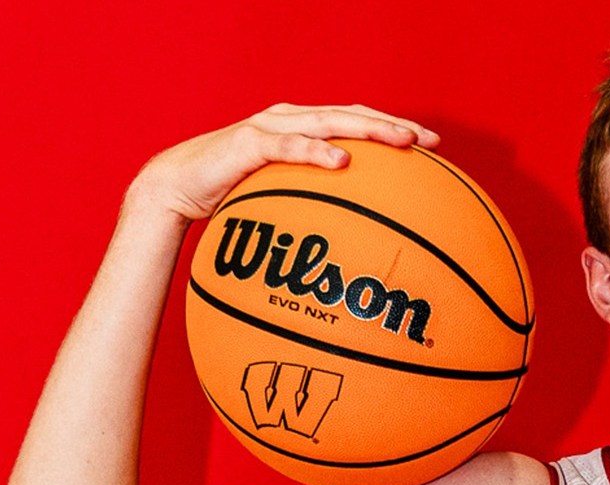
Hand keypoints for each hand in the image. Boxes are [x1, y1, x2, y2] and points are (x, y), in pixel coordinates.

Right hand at [126, 104, 440, 222]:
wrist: (175, 189)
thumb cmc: (231, 198)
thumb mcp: (280, 200)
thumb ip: (314, 206)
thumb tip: (357, 244)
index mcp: (302, 128)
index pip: (357, 121)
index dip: (395, 128)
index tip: (435, 146)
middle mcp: (290, 118)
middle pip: (352, 115)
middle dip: (393, 125)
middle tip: (429, 141)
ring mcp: (269, 126)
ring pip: (328, 121)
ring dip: (367, 130)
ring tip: (400, 141)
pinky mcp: (247, 142)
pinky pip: (288, 145)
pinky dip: (316, 151)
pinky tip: (342, 162)